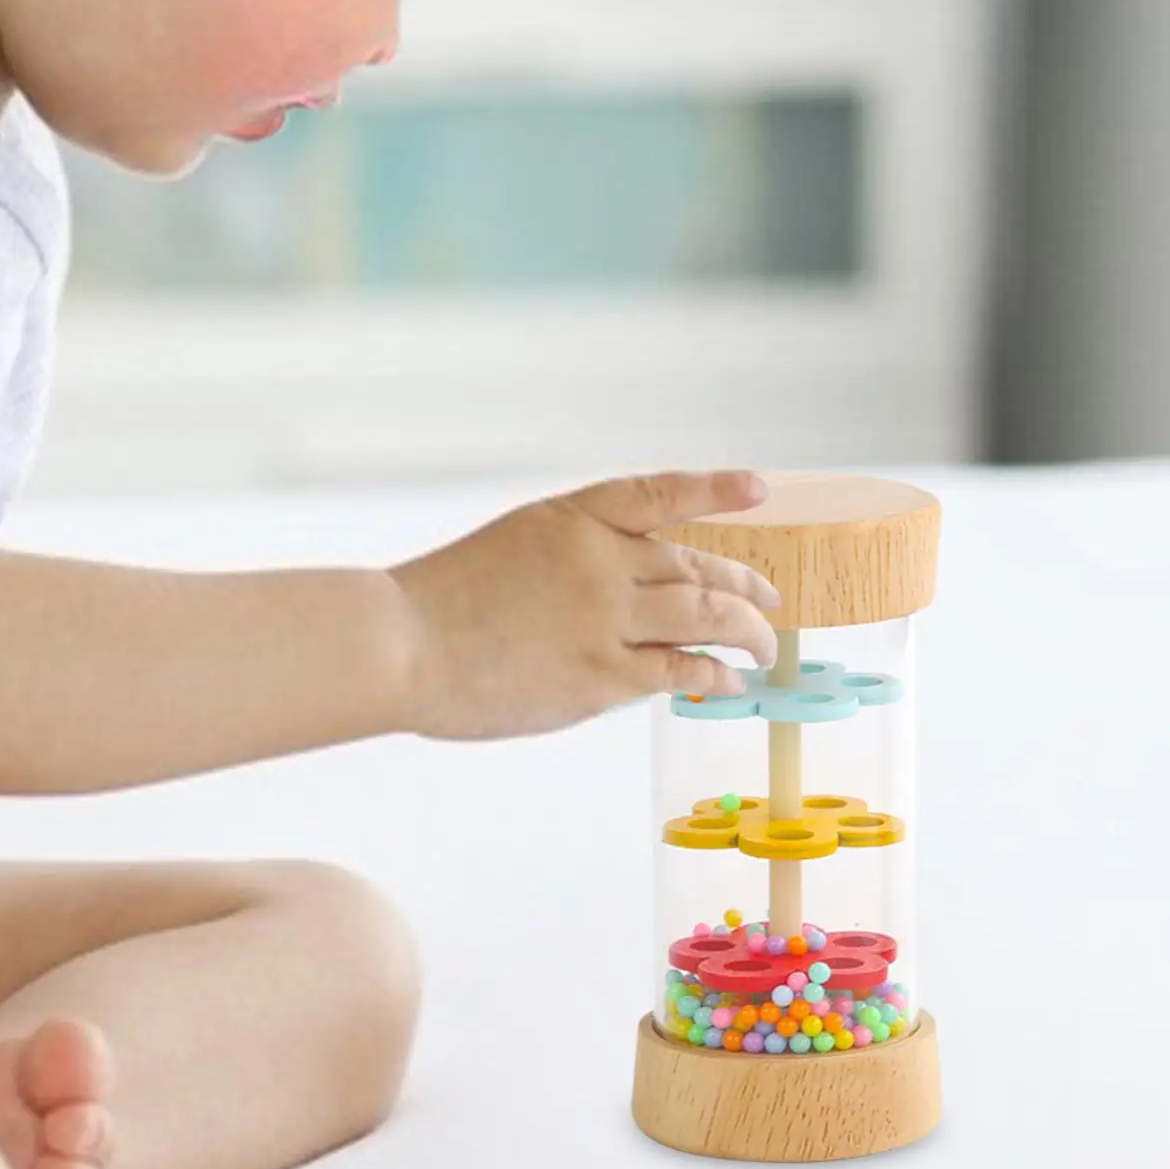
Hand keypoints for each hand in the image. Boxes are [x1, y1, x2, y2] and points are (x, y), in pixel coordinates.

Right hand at [388, 470, 780, 740]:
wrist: (400, 644)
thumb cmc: (439, 605)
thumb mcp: (511, 550)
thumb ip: (573, 565)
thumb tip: (632, 606)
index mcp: (570, 519)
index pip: (658, 495)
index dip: (714, 491)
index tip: (758, 489)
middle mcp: (598, 557)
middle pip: (695, 564)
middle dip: (743, 582)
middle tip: (769, 598)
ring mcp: (603, 614)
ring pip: (704, 612)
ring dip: (745, 629)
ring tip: (764, 643)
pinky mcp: (601, 673)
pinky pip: (680, 668)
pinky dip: (713, 672)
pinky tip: (728, 679)